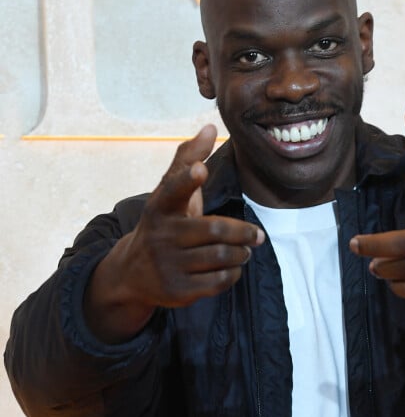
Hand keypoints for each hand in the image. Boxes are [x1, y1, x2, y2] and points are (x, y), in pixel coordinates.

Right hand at [84, 125, 263, 341]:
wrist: (134, 272)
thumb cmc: (164, 223)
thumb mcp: (168, 193)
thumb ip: (187, 160)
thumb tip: (209, 126)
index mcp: (159, 207)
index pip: (172, 189)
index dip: (187, 179)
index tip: (201, 169)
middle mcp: (161, 235)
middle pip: (215, 231)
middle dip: (244, 233)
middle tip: (257, 236)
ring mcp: (168, 265)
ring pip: (222, 256)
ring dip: (242, 253)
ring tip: (246, 250)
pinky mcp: (178, 290)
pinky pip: (219, 281)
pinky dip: (234, 273)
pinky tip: (233, 267)